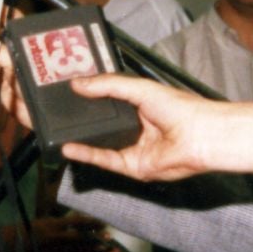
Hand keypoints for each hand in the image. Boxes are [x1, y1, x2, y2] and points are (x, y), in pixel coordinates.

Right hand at [0, 28, 216, 181]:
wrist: (200, 136)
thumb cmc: (181, 109)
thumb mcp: (138, 88)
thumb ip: (106, 85)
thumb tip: (76, 84)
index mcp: (138, 106)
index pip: (105, 100)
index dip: (86, 96)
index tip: (63, 89)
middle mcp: (134, 127)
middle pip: (99, 124)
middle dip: (77, 119)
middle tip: (52, 110)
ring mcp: (132, 148)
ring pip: (99, 144)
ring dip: (77, 137)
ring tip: (52, 127)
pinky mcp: (132, 167)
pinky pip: (104, 160)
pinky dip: (85, 154)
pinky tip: (67, 146)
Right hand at [23, 212, 113, 251]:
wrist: (14, 243)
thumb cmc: (32, 228)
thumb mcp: (47, 220)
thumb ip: (65, 222)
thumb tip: (83, 219)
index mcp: (53, 225)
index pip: (76, 223)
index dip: (91, 223)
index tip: (103, 223)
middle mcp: (55, 238)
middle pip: (80, 239)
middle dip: (96, 239)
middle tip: (110, 238)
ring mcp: (54, 251)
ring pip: (78, 251)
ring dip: (93, 251)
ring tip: (107, 250)